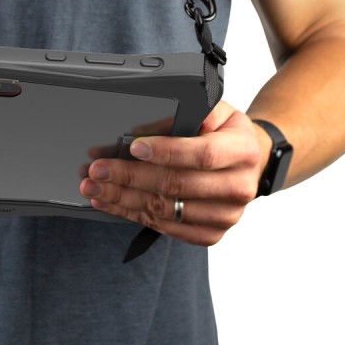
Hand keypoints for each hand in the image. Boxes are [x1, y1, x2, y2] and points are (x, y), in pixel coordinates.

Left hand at [78, 101, 267, 245]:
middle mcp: (238, 186)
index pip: (202, 154)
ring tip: (94, 187)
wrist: (249, 162)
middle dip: (130, 177)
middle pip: (177, 185)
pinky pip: (167, 229)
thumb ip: (189, 112)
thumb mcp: (215, 110)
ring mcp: (226, 215)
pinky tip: (111, 203)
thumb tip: (148, 127)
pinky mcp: (211, 233)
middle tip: (98, 169)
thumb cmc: (224, 132)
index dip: (166, 151)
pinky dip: (134, 215)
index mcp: (242, 150)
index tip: (133, 146)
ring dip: (124, 199)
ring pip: (166, 210)